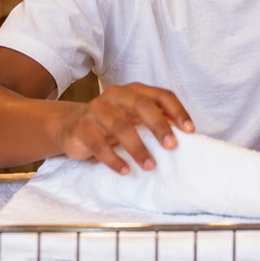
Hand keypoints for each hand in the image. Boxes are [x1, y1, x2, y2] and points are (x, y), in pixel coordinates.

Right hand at [54, 83, 193, 175]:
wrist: (70, 126)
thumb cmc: (112, 123)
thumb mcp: (135, 118)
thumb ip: (157, 119)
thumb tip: (185, 133)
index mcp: (135, 90)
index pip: (162, 95)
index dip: (177, 111)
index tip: (190, 130)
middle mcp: (116, 95)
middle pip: (142, 106)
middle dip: (159, 126)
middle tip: (172, 146)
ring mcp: (96, 108)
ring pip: (120, 126)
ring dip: (138, 148)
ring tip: (150, 166)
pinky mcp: (81, 126)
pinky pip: (98, 144)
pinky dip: (113, 159)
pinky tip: (125, 170)